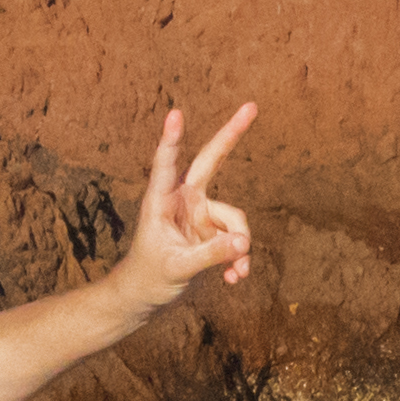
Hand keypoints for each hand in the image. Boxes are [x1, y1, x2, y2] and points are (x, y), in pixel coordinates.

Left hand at [121, 102, 259, 310]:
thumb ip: (209, 255)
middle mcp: (183, 199)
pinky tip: (233, 279)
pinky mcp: (212, 230)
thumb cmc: (149, 276)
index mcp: (160, 200)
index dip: (171, 140)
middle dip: (232, 134)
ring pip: (236, 219)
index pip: (166, 165)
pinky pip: (237, 239)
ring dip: (240, 248)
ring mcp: (200, 213)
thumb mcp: (177, 269)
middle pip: (212, 160)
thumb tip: (244, 243)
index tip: (175, 114)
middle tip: (252, 106)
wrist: (146, 294)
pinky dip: (239, 259)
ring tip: (236, 274)